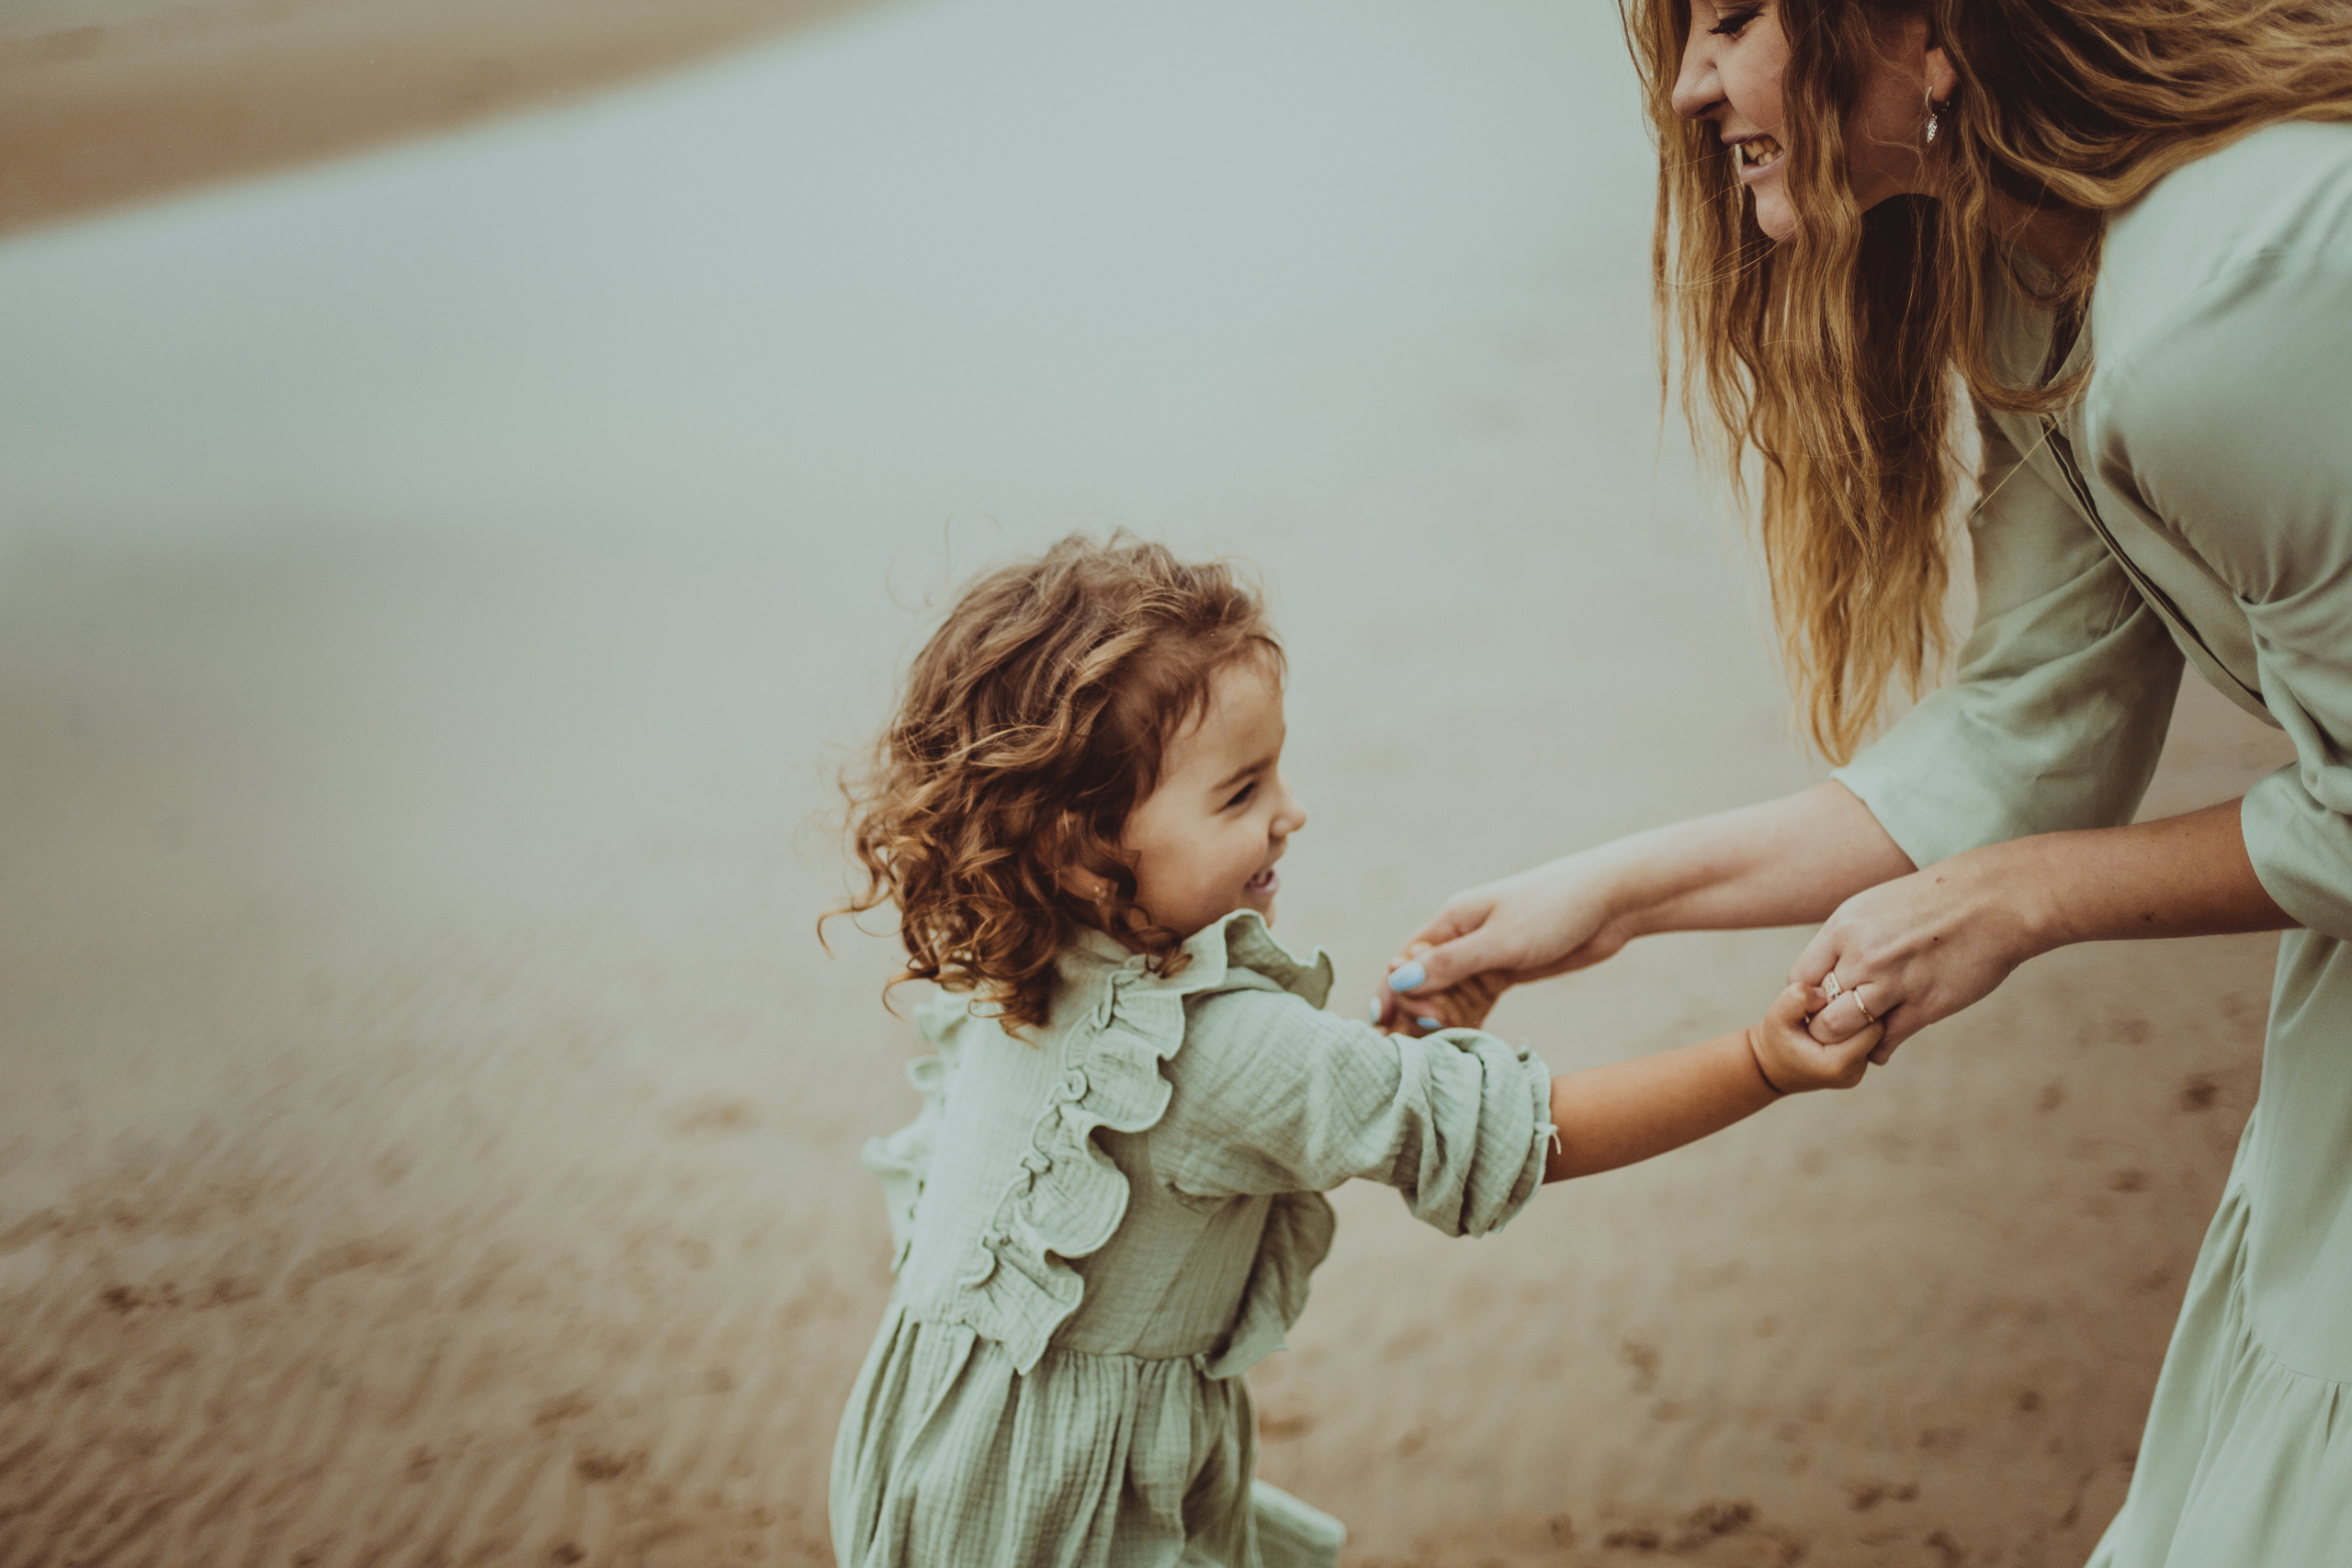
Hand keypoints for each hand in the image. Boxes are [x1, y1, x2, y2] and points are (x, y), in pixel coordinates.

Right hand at [1374, 852, 1629, 1029]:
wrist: (1612, 902)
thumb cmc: (1554, 909)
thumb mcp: (1500, 941)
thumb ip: (1451, 963)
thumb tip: (1399, 979)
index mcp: (1451, 921)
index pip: (1405, 962)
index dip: (1399, 994)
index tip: (1412, 1022)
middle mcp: (1462, 939)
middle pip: (1423, 982)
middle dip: (1420, 1012)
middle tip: (1430, 1038)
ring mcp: (1484, 956)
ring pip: (1447, 995)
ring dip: (1442, 1021)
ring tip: (1444, 1048)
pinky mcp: (1506, 971)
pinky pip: (1474, 1001)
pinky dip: (1466, 1021)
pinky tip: (1464, 1042)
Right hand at [1748, 983, 1880, 1091]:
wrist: (1771, 1067)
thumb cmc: (1775, 1041)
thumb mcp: (1777, 1015)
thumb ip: (1796, 998)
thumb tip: (1823, 990)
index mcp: (1836, 1063)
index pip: (1873, 1025)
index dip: (1859, 1004)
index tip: (1837, 995)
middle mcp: (1853, 1073)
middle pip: (1878, 1030)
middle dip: (1861, 1011)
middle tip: (1838, 999)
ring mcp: (1858, 1073)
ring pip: (1875, 1035)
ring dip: (1860, 1019)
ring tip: (1836, 1011)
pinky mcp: (1859, 1068)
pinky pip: (1869, 1041)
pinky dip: (1856, 1028)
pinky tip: (1838, 1021)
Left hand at [1790, 851, 2045, 1064]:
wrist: (1996, 900)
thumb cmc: (1939, 900)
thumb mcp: (1878, 905)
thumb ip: (1850, 937)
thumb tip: (1833, 965)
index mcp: (1845, 927)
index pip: (1800, 978)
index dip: (1808, 997)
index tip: (1824, 1002)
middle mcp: (1862, 955)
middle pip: (1816, 1010)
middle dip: (1823, 1025)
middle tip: (1838, 1030)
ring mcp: (1893, 981)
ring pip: (1841, 1031)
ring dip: (1847, 1042)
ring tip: (1859, 1039)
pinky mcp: (1925, 1005)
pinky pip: (1885, 1041)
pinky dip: (1879, 1050)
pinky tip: (1883, 1047)